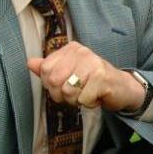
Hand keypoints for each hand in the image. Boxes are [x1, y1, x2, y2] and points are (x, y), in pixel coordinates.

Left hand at [27, 41, 144, 110]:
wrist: (122, 88)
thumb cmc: (93, 81)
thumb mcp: (70, 72)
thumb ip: (50, 68)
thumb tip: (30, 63)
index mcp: (71, 49)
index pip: (46, 70)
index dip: (52, 86)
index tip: (66, 86)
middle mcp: (82, 52)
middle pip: (54, 81)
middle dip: (63, 95)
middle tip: (77, 93)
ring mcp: (93, 63)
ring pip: (68, 91)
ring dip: (77, 100)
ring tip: (87, 94)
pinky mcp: (102, 77)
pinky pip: (83, 99)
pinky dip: (89, 103)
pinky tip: (96, 97)